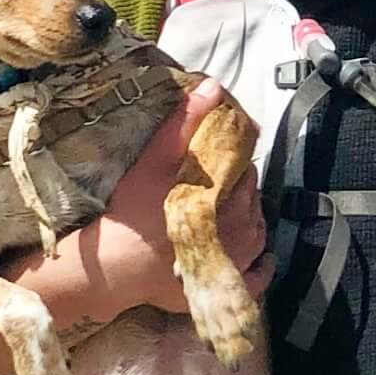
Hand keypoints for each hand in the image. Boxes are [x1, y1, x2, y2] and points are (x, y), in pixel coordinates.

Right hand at [1, 80, 271, 331]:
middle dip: (241, 188)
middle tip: (219, 183)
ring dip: (251, 220)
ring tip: (230, 212)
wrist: (114, 266)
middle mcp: (243, 230)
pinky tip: (257, 258)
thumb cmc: (133, 211)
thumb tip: (213, 87)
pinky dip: (261, 267)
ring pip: (259, 233)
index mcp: (229, 196)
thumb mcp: (155, 159)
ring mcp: (238, 262)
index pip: (247, 170)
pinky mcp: (226, 288)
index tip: (222, 158)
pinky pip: (258, 278)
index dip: (235, 160)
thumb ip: (185, 122)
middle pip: (254, 200)